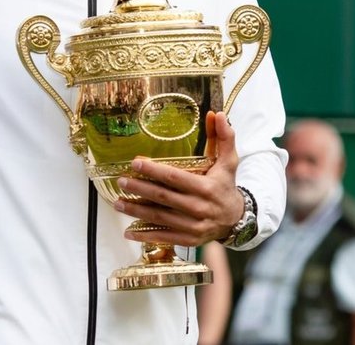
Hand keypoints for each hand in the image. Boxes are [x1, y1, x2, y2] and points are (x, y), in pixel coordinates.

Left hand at [113, 112, 244, 246]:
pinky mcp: (188, 239)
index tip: (135, 162)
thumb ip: (225, 137)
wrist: (236, 220)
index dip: (154, 170)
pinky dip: (145, 235)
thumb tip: (219, 114)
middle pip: (163, 197)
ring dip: (136, 211)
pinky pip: (164, 237)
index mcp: (206, 187)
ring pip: (160, 217)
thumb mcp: (229, 162)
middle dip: (140, 189)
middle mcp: (199, 207)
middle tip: (121, 180)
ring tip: (118, 202)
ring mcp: (193, 226)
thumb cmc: (226, 186)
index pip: (175, 178)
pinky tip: (128, 231)